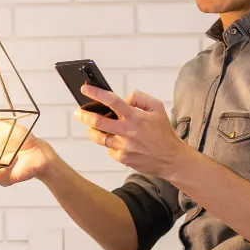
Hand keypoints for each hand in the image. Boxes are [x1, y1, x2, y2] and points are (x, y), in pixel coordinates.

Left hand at [78, 87, 193, 180]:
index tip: (85, 89)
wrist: (171, 159)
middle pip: (97, 121)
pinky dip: (111, 144)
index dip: (96, 93)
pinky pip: (109, 149)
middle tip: (78, 112)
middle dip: (84, 115)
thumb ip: (140, 98)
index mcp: (135, 116)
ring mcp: (123, 146)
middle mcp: (127, 131)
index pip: (112, 101)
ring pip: (99, 137)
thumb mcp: (158, 108)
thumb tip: (124, 99)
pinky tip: (118, 142)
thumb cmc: (164, 133)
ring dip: (94, 131)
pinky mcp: (122, 158)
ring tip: (93, 127)